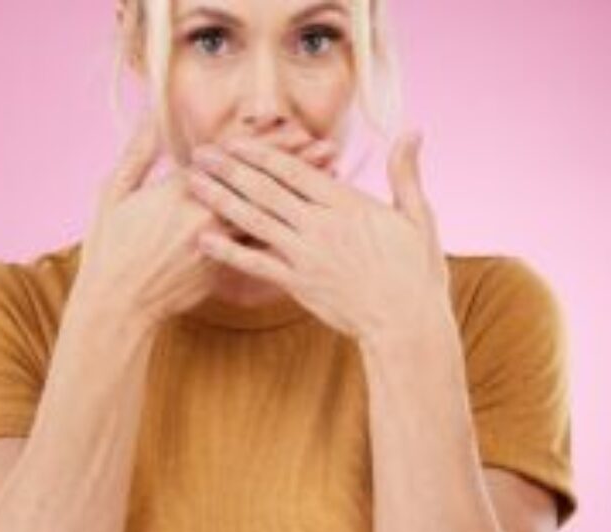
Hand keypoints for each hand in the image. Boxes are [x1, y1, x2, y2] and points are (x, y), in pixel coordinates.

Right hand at [75, 114, 341, 328]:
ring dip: (297, 198)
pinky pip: (255, 251)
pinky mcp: (219, 269)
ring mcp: (214, 244)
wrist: (116, 301)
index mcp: (178, 191)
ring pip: (265, 214)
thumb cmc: (111, 247)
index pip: (231, 158)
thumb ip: (138, 153)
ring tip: (329, 185)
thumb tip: (150, 116)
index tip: (295, 129)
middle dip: (295, 164)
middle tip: (328, 149)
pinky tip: (307, 226)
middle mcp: (202, 215)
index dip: (265, 142)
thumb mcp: (114, 192)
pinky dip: (283, 233)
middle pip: (257, 183)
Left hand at [185, 132, 451, 338]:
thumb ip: (405, 172)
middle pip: (266, 189)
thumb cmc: (416, 271)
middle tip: (199, 152)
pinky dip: (228, 252)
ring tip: (192, 184)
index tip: (235, 140)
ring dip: (221, 199)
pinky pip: (256, 264)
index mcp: (348, 204)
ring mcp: (307, 255)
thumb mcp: (418, 216)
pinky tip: (202, 240)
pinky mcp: (298, 284)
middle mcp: (321, 225)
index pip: (296, 170)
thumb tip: (413, 129)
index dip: (261, 152)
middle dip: (230, 168)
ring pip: (255, 220)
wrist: (407, 323)